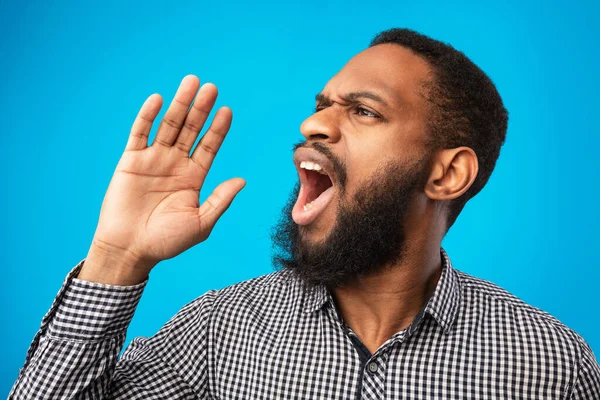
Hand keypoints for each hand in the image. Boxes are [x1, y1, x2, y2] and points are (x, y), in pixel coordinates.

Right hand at [79, 75, 244, 283]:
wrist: (130, 249)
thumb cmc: (167, 241)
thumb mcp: (201, 222)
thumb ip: (220, 199)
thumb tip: (242, 180)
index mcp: (194, 177)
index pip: (209, 146)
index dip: (218, 129)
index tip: (227, 111)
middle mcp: (176, 164)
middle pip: (191, 130)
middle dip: (201, 109)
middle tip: (211, 88)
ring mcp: (154, 160)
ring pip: (169, 125)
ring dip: (179, 104)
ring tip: (190, 83)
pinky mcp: (131, 161)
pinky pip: (140, 134)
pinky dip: (148, 116)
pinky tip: (158, 99)